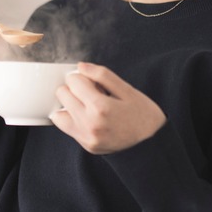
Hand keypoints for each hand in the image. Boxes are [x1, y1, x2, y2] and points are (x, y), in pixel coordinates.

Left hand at [50, 62, 165, 154]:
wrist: (153, 145)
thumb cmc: (144, 115)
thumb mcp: (128, 90)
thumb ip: (102, 75)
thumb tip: (81, 66)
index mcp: (100, 107)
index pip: (73, 81)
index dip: (82, 76)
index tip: (92, 81)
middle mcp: (89, 124)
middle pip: (62, 94)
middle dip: (74, 88)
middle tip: (92, 92)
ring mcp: (86, 137)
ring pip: (58, 114)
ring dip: (69, 105)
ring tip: (87, 105)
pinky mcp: (86, 145)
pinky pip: (67, 128)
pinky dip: (72, 119)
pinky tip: (88, 117)